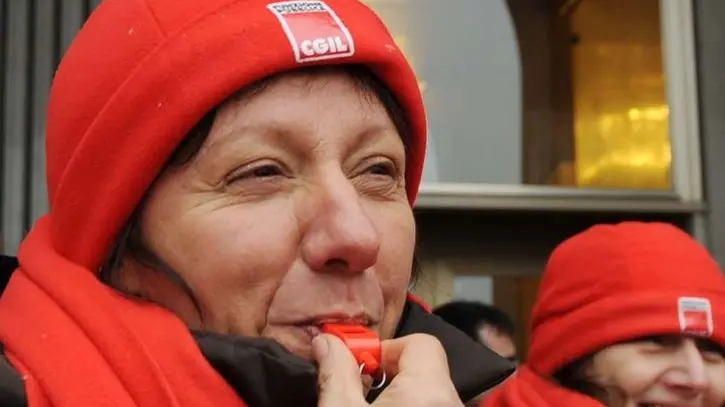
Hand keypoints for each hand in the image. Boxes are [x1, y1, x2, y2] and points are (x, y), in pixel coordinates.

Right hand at [314, 333, 462, 406]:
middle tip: (362, 394)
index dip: (387, 349)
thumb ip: (336, 375)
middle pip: (426, 369)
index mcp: (429, 394)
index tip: (362, 365)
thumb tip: (328, 344)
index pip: (423, 343)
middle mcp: (453, 405)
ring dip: (401, 397)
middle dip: (391, 374)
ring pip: (431, 394)